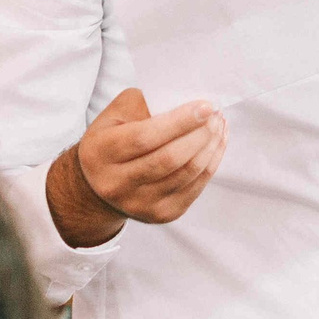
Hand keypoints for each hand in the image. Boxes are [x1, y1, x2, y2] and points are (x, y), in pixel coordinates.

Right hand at [46, 89, 226, 248]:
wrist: (98, 187)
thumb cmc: (110, 142)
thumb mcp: (112, 115)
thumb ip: (143, 104)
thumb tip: (185, 103)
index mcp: (102, 153)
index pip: (145, 137)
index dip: (179, 122)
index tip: (206, 106)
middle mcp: (117, 183)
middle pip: (169, 159)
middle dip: (200, 134)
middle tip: (216, 115)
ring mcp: (140, 204)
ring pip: (186, 174)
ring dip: (210, 148)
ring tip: (219, 126)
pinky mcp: (161, 215)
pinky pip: (195, 188)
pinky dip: (211, 164)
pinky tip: (217, 145)